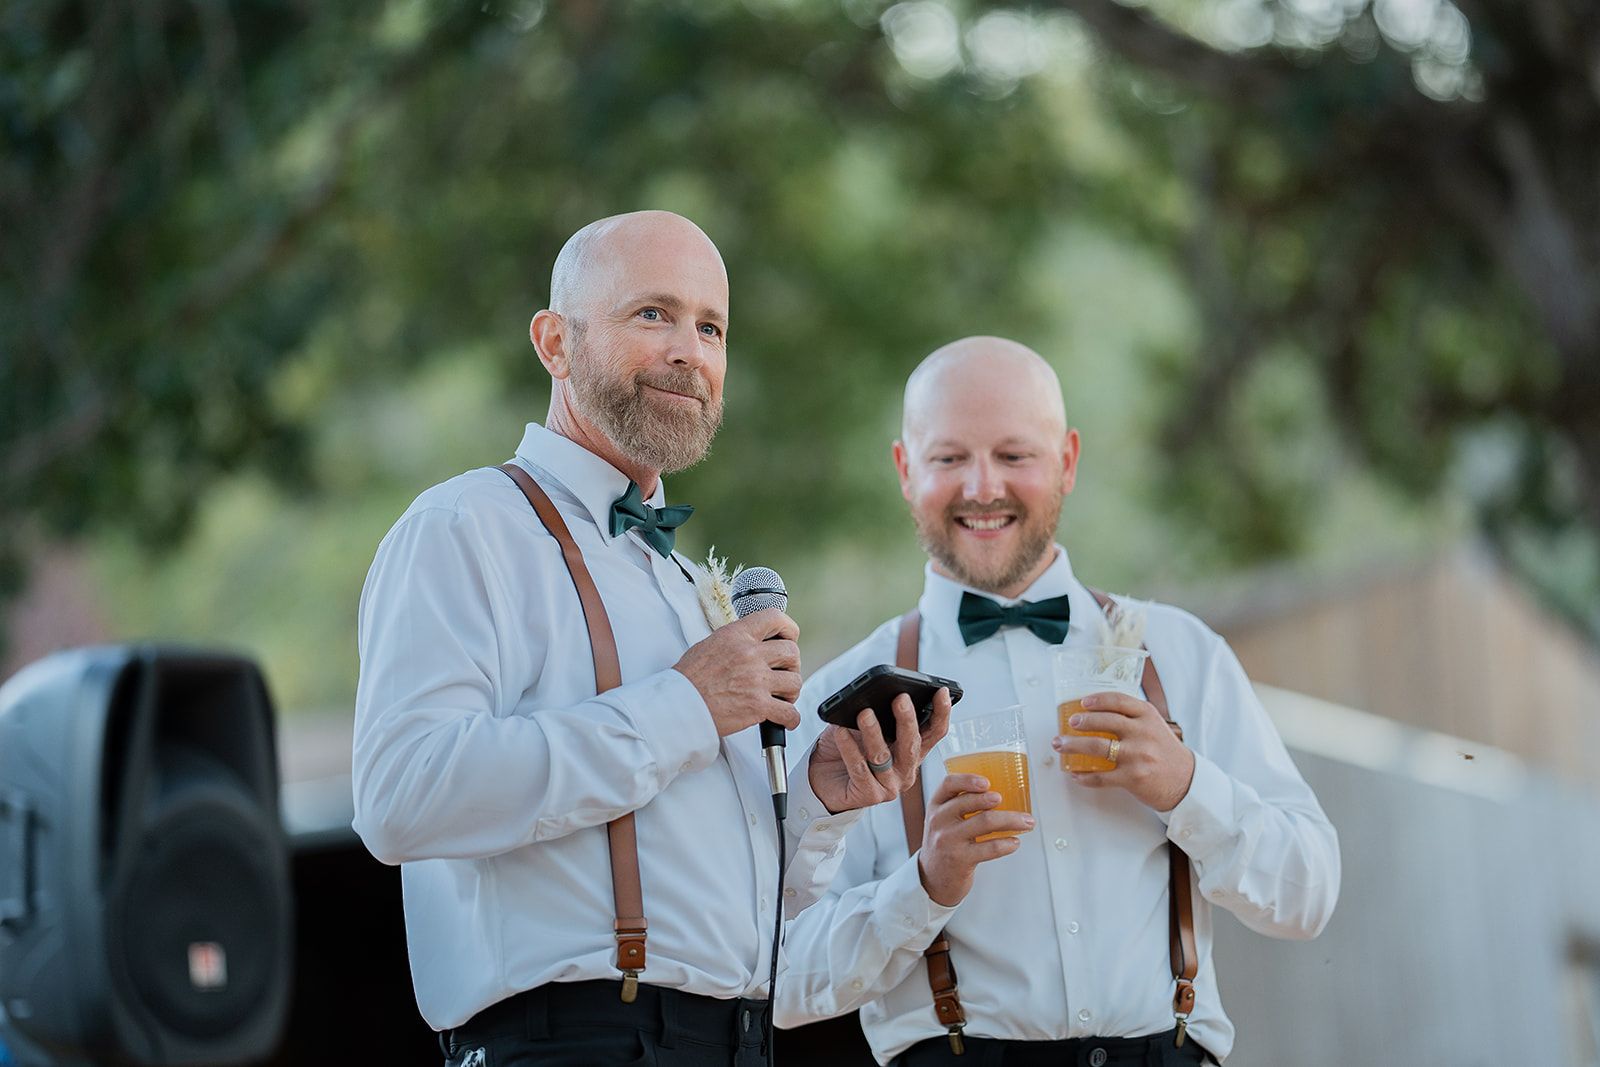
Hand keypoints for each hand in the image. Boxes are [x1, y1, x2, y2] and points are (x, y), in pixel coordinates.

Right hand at [674, 608, 801, 737]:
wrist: (678, 705)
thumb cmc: (689, 679)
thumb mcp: (710, 645)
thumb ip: (736, 640)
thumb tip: (754, 641)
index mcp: (736, 635)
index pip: (774, 618)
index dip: (788, 628)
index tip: (789, 638)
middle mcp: (749, 654)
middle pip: (791, 652)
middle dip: (792, 665)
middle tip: (784, 674)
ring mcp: (756, 680)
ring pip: (795, 682)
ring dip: (791, 692)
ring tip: (782, 697)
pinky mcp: (758, 706)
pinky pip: (789, 712)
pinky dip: (790, 718)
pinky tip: (783, 718)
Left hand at [808, 687, 952, 813]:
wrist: (819, 777)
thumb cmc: (844, 749)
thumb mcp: (863, 728)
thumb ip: (875, 715)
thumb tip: (875, 698)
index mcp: (911, 751)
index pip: (934, 732)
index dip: (941, 712)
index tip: (941, 692)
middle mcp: (905, 770)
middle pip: (912, 744)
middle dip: (907, 720)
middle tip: (900, 699)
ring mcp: (890, 786)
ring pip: (883, 756)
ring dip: (873, 733)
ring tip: (864, 713)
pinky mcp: (869, 795)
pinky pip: (859, 769)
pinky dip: (849, 748)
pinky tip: (841, 732)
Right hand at [916, 773, 1033, 905]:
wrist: (932, 880)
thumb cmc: (945, 845)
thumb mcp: (944, 821)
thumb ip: (962, 806)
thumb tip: (1002, 794)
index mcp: (936, 806)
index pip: (948, 784)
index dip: (968, 780)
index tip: (987, 782)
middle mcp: (939, 821)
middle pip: (971, 802)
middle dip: (997, 799)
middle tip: (1016, 802)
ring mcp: (949, 840)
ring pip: (985, 822)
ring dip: (1011, 820)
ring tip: (1027, 822)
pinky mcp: (960, 860)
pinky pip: (990, 848)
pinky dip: (1007, 844)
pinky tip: (1015, 842)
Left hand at [1053, 690, 1195, 811]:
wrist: (1185, 781)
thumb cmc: (1166, 753)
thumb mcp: (1155, 727)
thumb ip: (1133, 718)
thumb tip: (1098, 713)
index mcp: (1148, 716)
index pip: (1119, 701)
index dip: (1097, 700)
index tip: (1083, 702)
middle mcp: (1143, 733)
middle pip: (1104, 722)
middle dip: (1081, 722)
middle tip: (1069, 724)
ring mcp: (1137, 756)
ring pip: (1097, 747)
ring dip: (1073, 746)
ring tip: (1061, 745)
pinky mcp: (1133, 777)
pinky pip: (1101, 776)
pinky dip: (1084, 776)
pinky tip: (1076, 774)